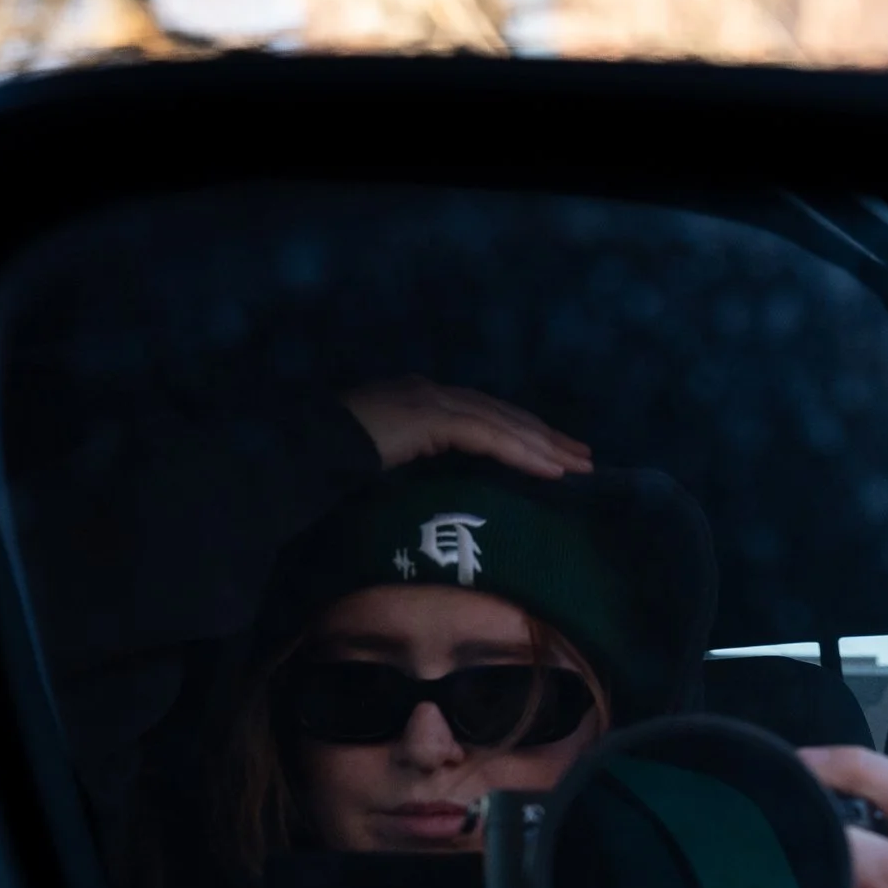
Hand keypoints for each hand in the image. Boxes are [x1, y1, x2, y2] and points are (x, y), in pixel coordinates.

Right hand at [340, 378, 594, 479]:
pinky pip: (488, 435)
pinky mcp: (430, 417)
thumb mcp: (388, 466)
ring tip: (579, 467)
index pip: (486, 415)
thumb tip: (450, 494)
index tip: (557, 453)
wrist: (302, 450)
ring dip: (545, 446)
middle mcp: (431, 393)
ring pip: (503, 423)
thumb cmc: (334, 466)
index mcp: (422, 401)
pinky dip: (521, 452)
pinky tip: (550, 469)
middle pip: (504, 414)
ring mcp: (430, 400)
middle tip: (586, 458)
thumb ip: (419, 467)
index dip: (524, 433)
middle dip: (547, 437)